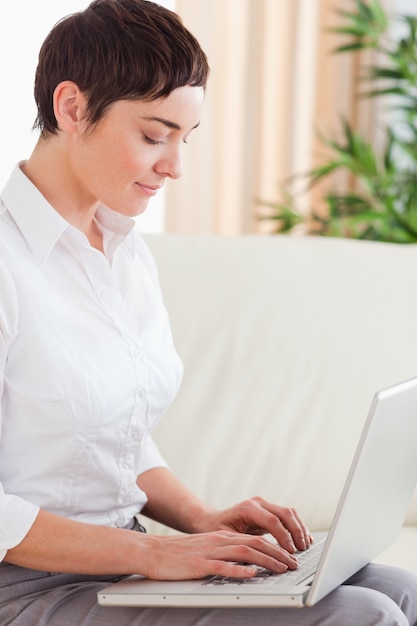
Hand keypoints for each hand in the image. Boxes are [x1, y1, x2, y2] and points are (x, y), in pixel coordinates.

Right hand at [139, 530, 297, 579]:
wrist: (153, 551)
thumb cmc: (179, 554)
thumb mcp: (207, 549)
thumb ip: (226, 553)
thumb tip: (248, 563)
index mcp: (222, 537)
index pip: (255, 539)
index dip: (275, 548)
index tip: (290, 557)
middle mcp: (219, 541)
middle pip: (255, 544)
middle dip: (278, 554)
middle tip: (294, 564)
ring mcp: (210, 552)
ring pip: (244, 552)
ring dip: (266, 560)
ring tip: (282, 568)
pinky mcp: (199, 564)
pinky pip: (222, 566)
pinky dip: (239, 570)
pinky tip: (251, 574)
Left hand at [202, 496, 313, 553]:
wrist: (211, 520)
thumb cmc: (216, 531)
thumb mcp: (227, 539)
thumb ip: (244, 544)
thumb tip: (261, 557)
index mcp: (247, 508)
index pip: (272, 520)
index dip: (284, 537)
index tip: (290, 552)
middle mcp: (257, 502)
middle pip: (284, 513)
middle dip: (296, 532)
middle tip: (301, 550)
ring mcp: (264, 504)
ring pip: (289, 512)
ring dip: (299, 528)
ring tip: (305, 546)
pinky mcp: (269, 509)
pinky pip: (288, 515)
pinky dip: (297, 526)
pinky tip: (303, 538)